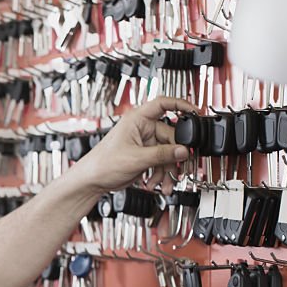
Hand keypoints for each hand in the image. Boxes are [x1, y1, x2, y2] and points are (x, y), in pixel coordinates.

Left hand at [69, 97, 197, 195]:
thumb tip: (182, 151)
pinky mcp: (144, 156)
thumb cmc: (102, 164)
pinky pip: (160, 162)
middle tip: (180, 167)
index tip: (195, 112)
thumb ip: (162, 154)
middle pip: (170, 136)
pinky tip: (156, 182)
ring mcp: (143, 143)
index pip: (163, 104)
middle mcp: (142, 128)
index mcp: (137, 120)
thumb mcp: (137, 158)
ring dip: (168, 169)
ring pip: (167, 153)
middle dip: (175, 155)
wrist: (92, 181)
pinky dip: (161, 174)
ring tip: (165, 182)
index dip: (181, 105)